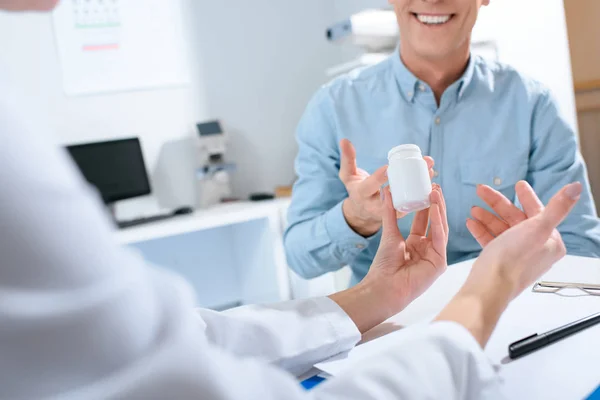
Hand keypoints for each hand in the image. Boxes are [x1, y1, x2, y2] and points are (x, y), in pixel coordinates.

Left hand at [331, 184, 448, 332]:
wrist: (384, 287)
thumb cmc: (384, 265)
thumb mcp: (389, 233)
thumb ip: (389, 213)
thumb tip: (387, 190)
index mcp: (415, 243)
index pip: (424, 219)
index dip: (425, 203)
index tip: (425, 186)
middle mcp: (427, 248)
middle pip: (435, 221)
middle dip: (435, 203)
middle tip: (434, 185)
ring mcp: (435, 256)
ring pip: (441, 227)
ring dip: (439, 209)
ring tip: (435, 191)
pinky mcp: (440, 263)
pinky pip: (441, 238)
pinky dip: (439, 222)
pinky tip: (436, 208)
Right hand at [339, 139, 434, 236]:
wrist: (362, 212)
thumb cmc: (356, 188)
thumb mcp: (347, 175)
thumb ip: (347, 158)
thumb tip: (344, 139)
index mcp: (361, 195)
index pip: (370, 186)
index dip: (379, 178)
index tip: (389, 167)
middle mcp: (374, 206)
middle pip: (392, 195)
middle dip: (407, 181)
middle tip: (421, 166)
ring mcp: (388, 212)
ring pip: (406, 201)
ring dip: (420, 188)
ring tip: (430, 172)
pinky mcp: (399, 214)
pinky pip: (412, 206)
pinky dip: (422, 196)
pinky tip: (433, 184)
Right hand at [466, 181, 580, 298]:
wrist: (490, 286)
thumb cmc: (514, 260)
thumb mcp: (538, 227)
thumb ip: (557, 207)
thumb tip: (575, 188)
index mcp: (549, 241)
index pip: (539, 212)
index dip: (527, 197)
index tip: (518, 184)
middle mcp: (535, 248)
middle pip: (516, 218)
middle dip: (498, 204)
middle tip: (482, 190)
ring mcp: (517, 255)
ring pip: (502, 228)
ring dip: (487, 216)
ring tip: (474, 209)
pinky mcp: (500, 261)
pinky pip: (491, 240)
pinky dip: (482, 230)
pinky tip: (471, 223)